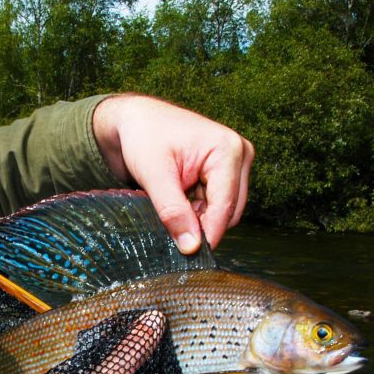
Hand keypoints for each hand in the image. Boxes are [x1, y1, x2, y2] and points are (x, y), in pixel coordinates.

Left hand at [93, 94, 254, 253]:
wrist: (134, 119)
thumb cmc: (143, 135)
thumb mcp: (154, 174)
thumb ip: (173, 211)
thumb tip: (191, 247)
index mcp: (228, 150)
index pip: (225, 207)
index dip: (206, 234)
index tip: (186, 254)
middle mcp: (240, 155)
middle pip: (229, 212)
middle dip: (201, 223)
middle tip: (168, 219)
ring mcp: (235, 163)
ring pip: (224, 211)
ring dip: (198, 216)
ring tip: (170, 201)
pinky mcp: (226, 172)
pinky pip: (217, 204)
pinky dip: (197, 209)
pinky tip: (178, 197)